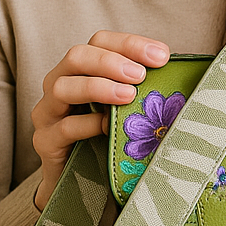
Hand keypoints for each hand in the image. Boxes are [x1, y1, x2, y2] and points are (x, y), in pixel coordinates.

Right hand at [31, 32, 169, 209]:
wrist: (82, 183)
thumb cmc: (110, 137)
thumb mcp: (128, 107)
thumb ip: (144, 88)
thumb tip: (180, 74)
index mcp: (82, 69)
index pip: (100, 42)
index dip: (130, 44)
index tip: (161, 55)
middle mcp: (60, 84)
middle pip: (77, 56)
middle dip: (111, 61)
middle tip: (141, 75)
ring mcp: (48, 113)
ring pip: (62, 87)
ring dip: (98, 86)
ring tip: (128, 95)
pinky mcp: (45, 142)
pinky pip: (63, 128)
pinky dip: (87, 124)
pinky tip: (107, 126)